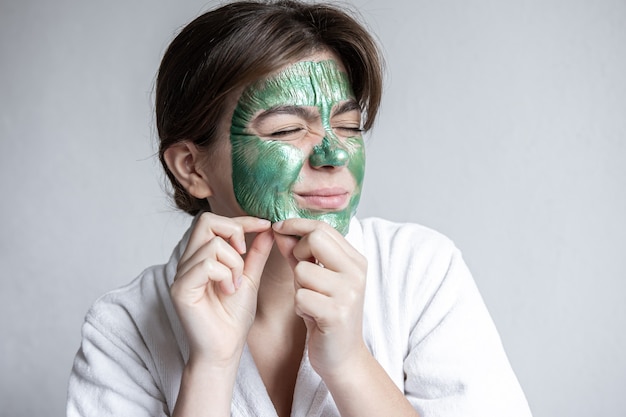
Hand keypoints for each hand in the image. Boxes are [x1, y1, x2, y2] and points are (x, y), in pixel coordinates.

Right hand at [170, 212, 273, 366]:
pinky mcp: (181, 289)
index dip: (241, 219)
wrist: (225, 349)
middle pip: (206, 221)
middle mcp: (187, 261)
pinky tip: (228, 291)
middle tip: (245, 256)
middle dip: (234, 231)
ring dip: (234, 263)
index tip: (265, 224)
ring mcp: (181, 274)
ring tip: (236, 284)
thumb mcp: (250, 278)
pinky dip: (225, 275)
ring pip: (212, 244)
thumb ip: (256, 254)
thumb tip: (268, 229)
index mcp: (201, 256)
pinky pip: (206, 265)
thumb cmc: (233, 318)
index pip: (214, 221)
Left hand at [272, 218, 367, 378]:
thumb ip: (297, 253)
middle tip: (301, 272)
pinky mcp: (337, 314)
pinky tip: (311, 317)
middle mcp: (356, 272)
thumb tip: (279, 229)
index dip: (296, 225)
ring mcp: (349, 293)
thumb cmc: (327, 315)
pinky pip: (301, 296)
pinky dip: (299, 307)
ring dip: (298, 287)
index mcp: (355, 260)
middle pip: (315, 238)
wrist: (343, 357)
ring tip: (311, 302)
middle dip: (298, 253)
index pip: (322, 228)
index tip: (278, 228)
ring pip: (302, 270)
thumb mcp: (313, 279)